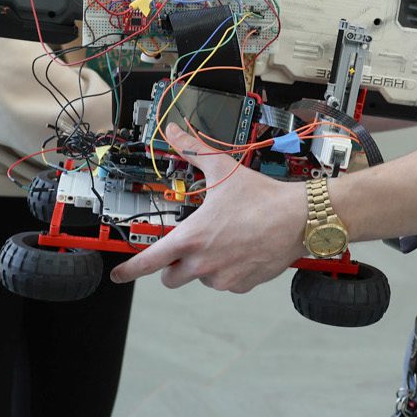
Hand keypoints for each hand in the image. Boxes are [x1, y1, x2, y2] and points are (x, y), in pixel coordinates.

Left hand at [110, 124, 307, 291]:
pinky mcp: (241, 285)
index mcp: (191, 237)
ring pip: (200, 278)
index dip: (129, 269)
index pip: (149, 261)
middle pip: (171, 277)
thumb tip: (175, 131)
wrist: (298, 218)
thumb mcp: (223, 169)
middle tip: (190, 246)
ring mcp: (222, 277)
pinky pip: (225, 283)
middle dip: (174, 266)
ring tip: (226, 241)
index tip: (118, 274)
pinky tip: (242, 250)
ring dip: (205, 266)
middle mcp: (202, 262)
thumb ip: (193, 150)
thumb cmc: (261, 197)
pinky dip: (228, 271)